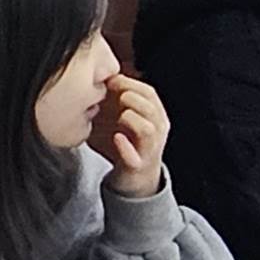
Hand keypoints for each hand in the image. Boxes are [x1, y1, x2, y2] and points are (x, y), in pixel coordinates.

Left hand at [94, 72, 170, 196]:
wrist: (134, 180)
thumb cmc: (127, 145)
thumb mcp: (124, 120)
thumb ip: (116, 103)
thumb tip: (102, 79)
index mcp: (155, 117)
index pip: (150, 94)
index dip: (132, 83)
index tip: (112, 78)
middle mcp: (157, 131)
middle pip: (151, 108)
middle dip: (133, 97)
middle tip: (115, 92)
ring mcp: (148, 149)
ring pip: (148, 130)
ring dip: (133, 119)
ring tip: (120, 115)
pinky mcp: (137, 166)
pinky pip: (135, 157)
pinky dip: (125, 147)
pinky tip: (117, 138)